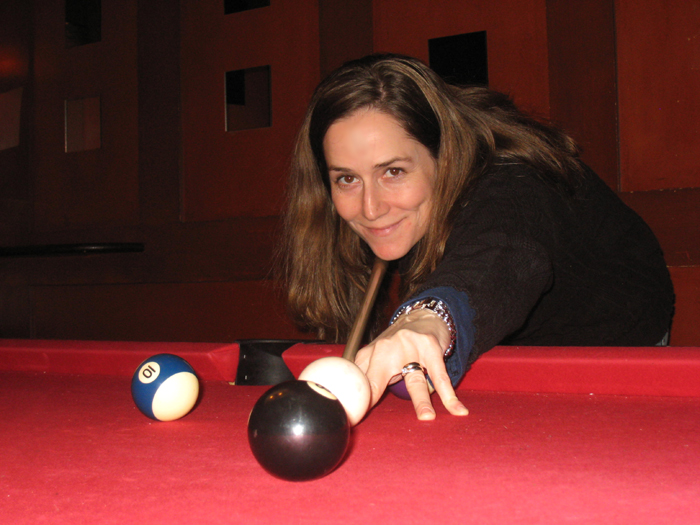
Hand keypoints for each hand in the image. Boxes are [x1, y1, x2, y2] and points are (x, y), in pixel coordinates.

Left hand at [354, 309, 468, 419]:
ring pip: (414, 380)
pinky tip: (457, 409)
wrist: (422, 317)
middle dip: (374, 397)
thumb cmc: (397, 345)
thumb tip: (359, 406)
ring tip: (427, 418)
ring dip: (421, 401)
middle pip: (378, 378)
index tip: (355, 419)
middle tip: (369, 416)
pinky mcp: (430, 348)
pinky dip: (449, 395)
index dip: (359, 401)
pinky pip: (440, 377)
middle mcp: (387, 349)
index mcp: (371, 354)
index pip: (361, 381)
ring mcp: (409, 348)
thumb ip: (368, 377)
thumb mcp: (376, 356)